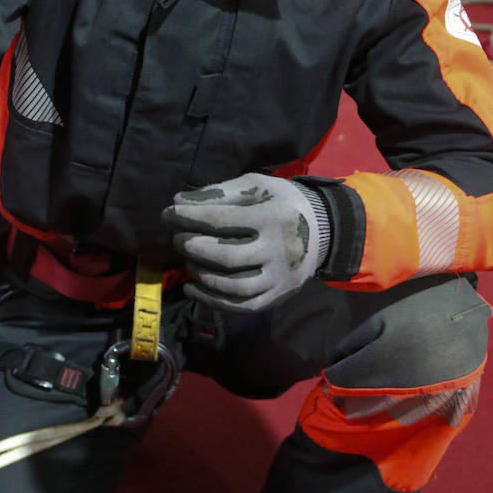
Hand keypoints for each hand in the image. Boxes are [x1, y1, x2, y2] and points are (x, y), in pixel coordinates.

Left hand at [162, 173, 328, 313]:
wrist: (324, 229)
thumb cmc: (282, 202)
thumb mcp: (258, 186)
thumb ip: (220, 193)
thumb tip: (179, 203)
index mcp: (272, 218)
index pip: (222, 220)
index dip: (189, 217)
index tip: (168, 214)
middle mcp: (279, 250)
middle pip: (226, 256)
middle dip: (192, 247)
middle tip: (177, 239)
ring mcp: (280, 278)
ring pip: (234, 286)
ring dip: (202, 275)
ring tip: (187, 262)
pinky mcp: (278, 297)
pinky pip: (242, 306)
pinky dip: (213, 301)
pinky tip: (193, 288)